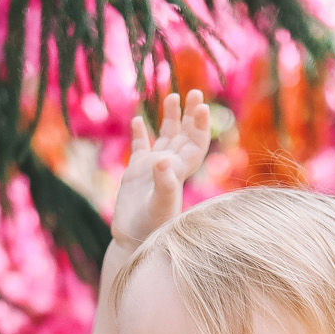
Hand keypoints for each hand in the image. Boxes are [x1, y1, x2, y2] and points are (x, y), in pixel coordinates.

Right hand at [110, 88, 213, 249]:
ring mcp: (152, 168)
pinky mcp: (135, 173)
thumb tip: (162, 160)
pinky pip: (140, 148)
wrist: (133, 241)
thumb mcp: (160, 205)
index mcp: (180, 171)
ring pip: (164, 137)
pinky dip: (139, 134)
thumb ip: (164, 183)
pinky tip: (137, 120)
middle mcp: (169, 166)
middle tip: (195, 92)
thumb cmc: (151, 228)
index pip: (195, 144)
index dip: (200, 126)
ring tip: (172, 96)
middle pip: (184, 135)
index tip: (201, 106)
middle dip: (190, 114)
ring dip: (169, 118)